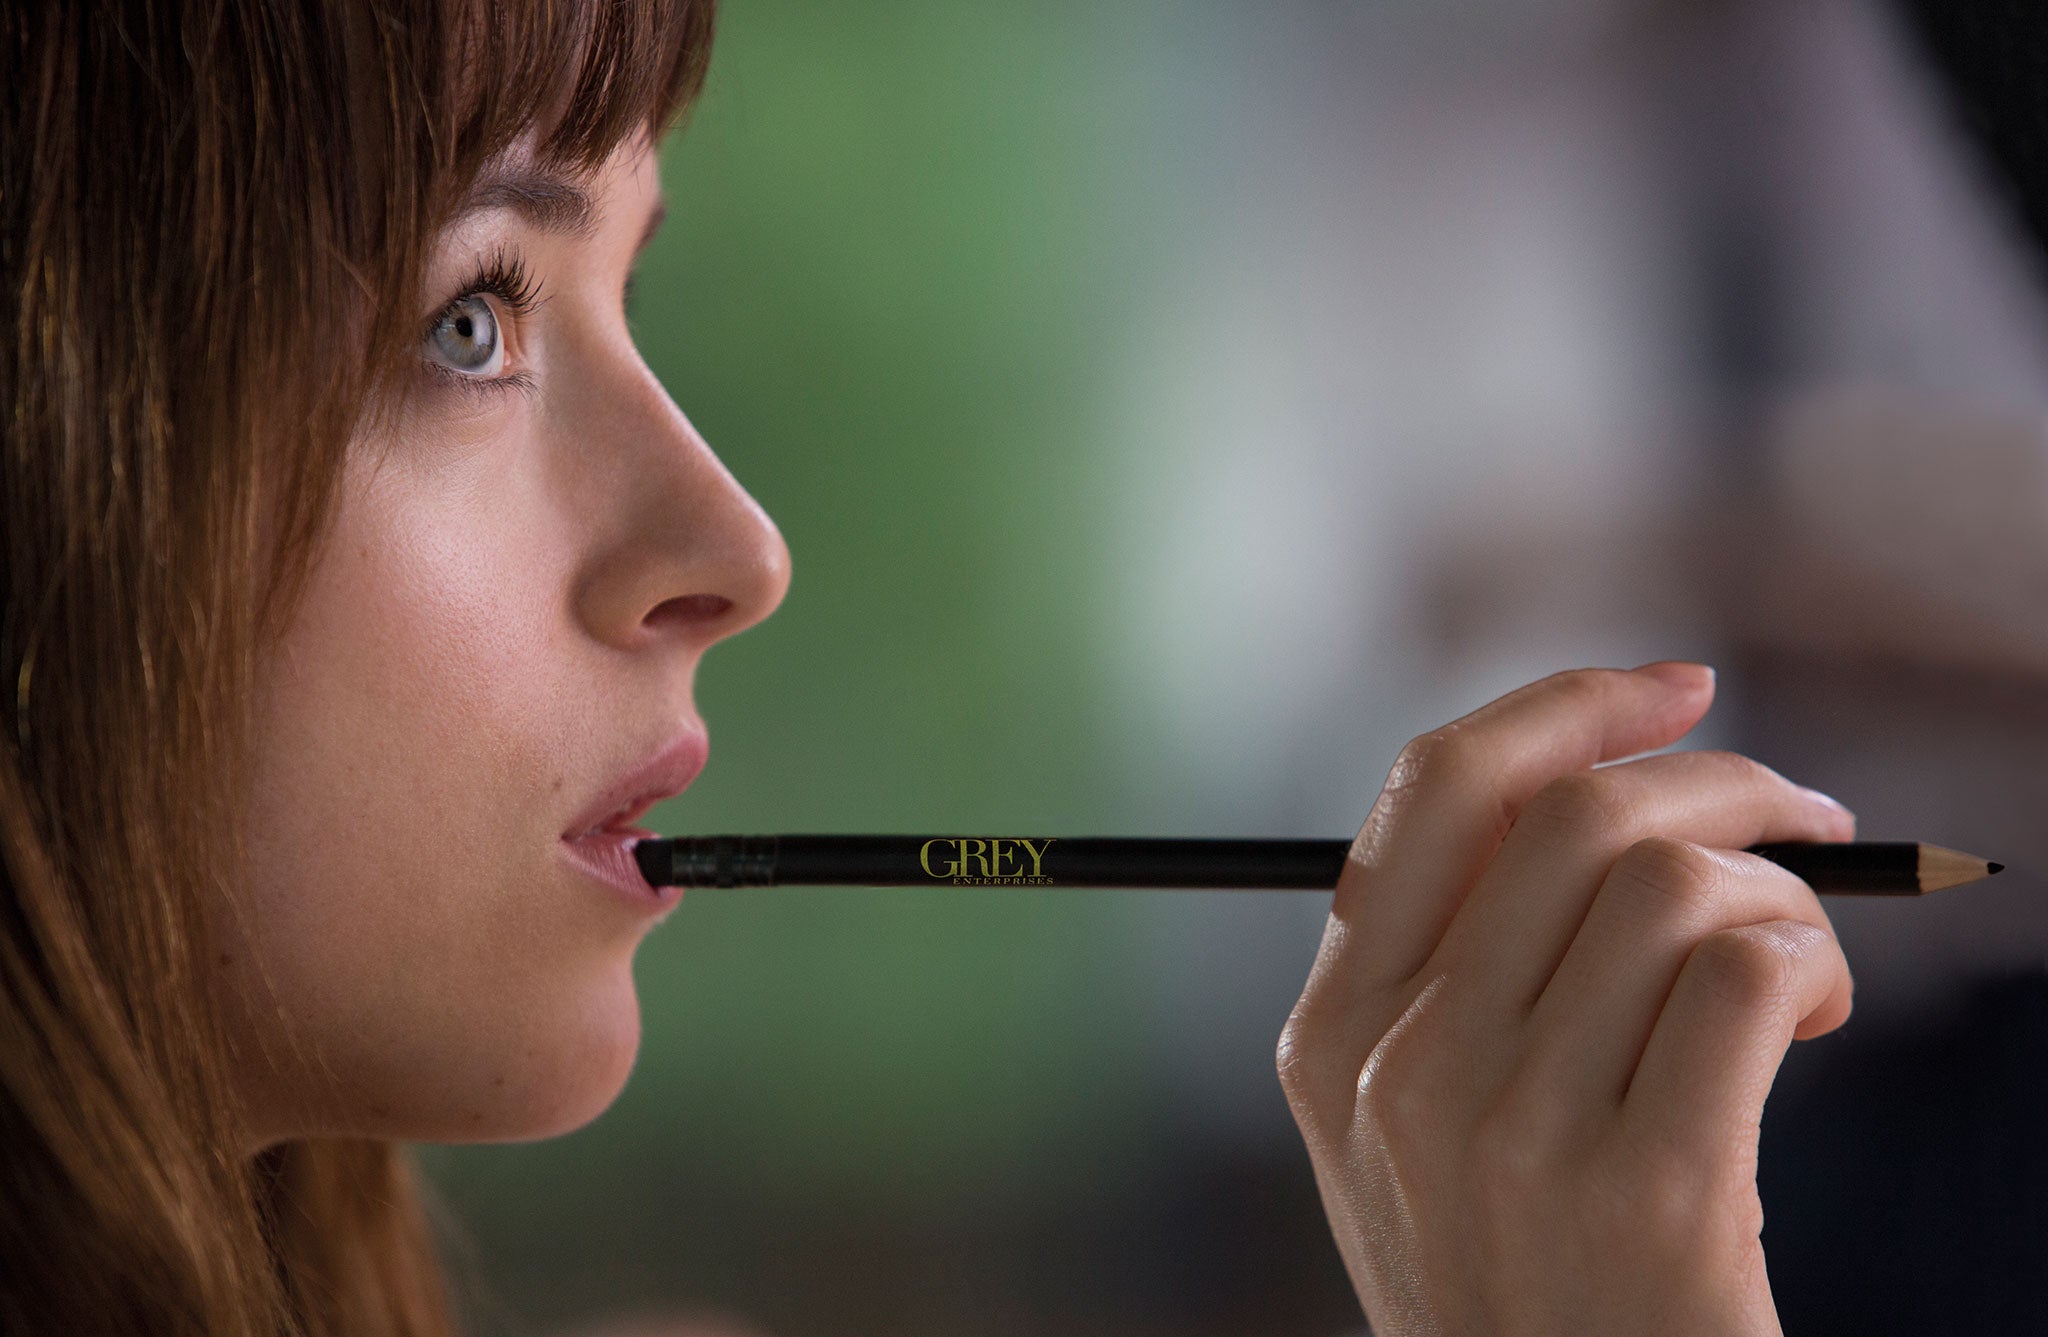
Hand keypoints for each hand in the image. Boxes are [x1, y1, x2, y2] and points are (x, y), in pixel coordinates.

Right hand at [1277, 664, 1854, 1335]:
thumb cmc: (1519, 1284)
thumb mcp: (1417, 1136)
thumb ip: (1449, 977)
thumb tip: (1596, 793)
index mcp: (1331, 1040)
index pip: (1432, 793)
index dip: (1566, 708)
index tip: (1674, 688)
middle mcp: (1405, 1072)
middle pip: (1573, 815)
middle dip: (1721, 781)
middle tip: (1809, 820)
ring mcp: (1515, 1133)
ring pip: (1674, 887)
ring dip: (1784, 898)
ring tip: (1805, 969)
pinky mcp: (1651, 1191)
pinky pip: (1751, 979)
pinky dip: (1815, 970)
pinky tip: (1816, 1023)